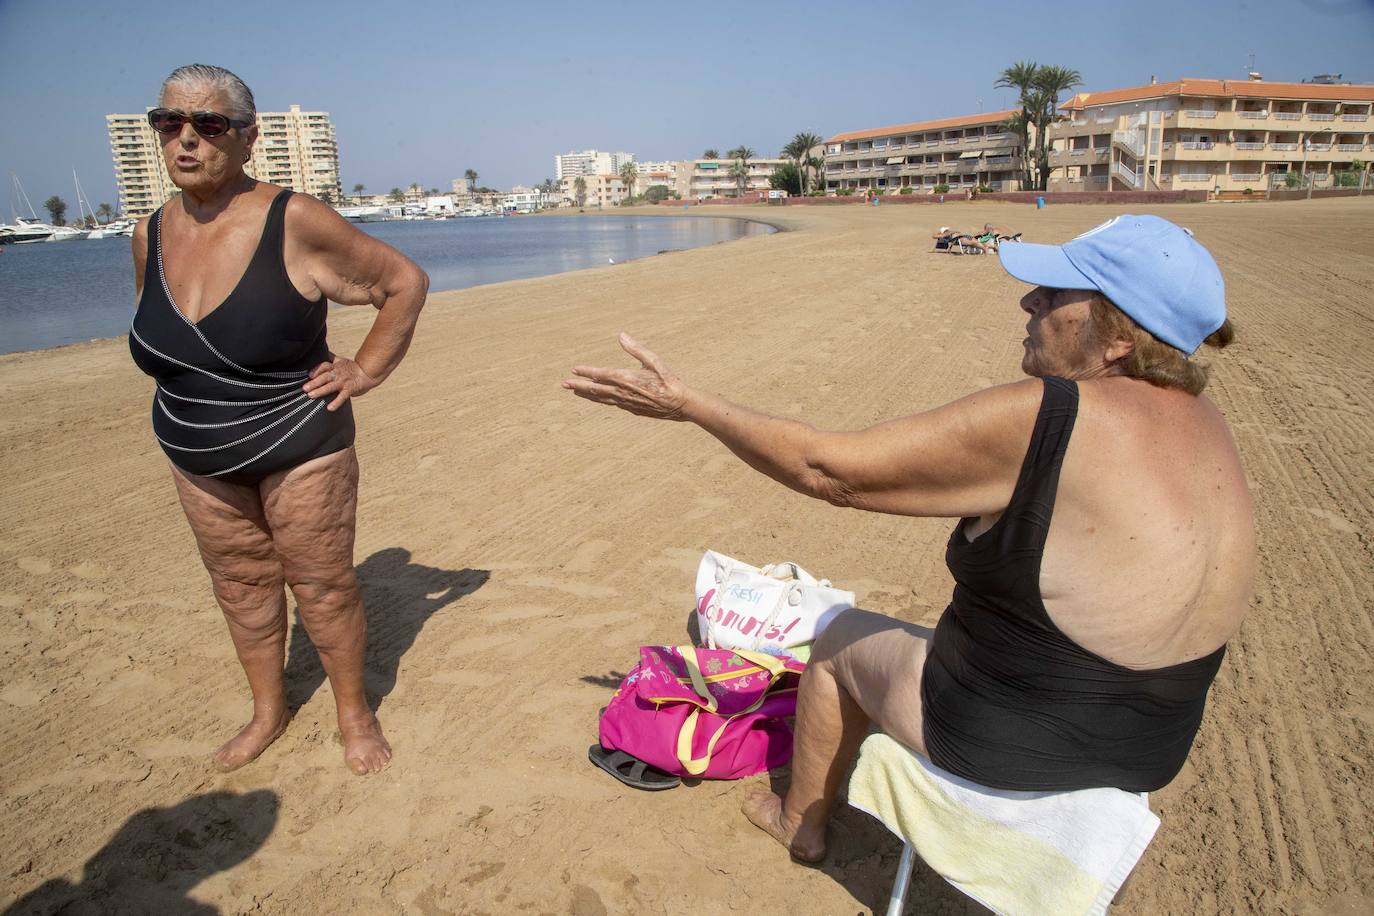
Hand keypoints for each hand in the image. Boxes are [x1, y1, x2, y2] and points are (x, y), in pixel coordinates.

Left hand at [303, 355, 378, 410]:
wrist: (368, 372)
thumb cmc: (353, 367)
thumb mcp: (341, 360)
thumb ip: (331, 358)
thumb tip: (323, 352)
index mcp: (335, 366)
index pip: (324, 366)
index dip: (316, 370)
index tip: (309, 375)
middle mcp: (338, 374)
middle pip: (324, 377)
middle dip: (314, 382)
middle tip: (304, 388)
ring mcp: (343, 382)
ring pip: (330, 386)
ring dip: (320, 391)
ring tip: (311, 396)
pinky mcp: (350, 389)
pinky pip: (342, 397)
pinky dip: (336, 402)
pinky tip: (329, 408)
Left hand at [563, 333, 688, 419]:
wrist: (678, 404)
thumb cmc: (667, 379)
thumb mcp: (652, 360)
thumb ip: (635, 348)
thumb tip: (621, 335)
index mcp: (625, 378)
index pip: (600, 374)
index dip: (586, 372)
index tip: (574, 370)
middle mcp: (622, 392)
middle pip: (595, 389)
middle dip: (578, 386)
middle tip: (564, 384)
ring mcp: (625, 403)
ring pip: (601, 398)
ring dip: (586, 395)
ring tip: (575, 392)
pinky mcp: (630, 409)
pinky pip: (610, 403)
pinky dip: (600, 400)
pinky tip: (597, 398)